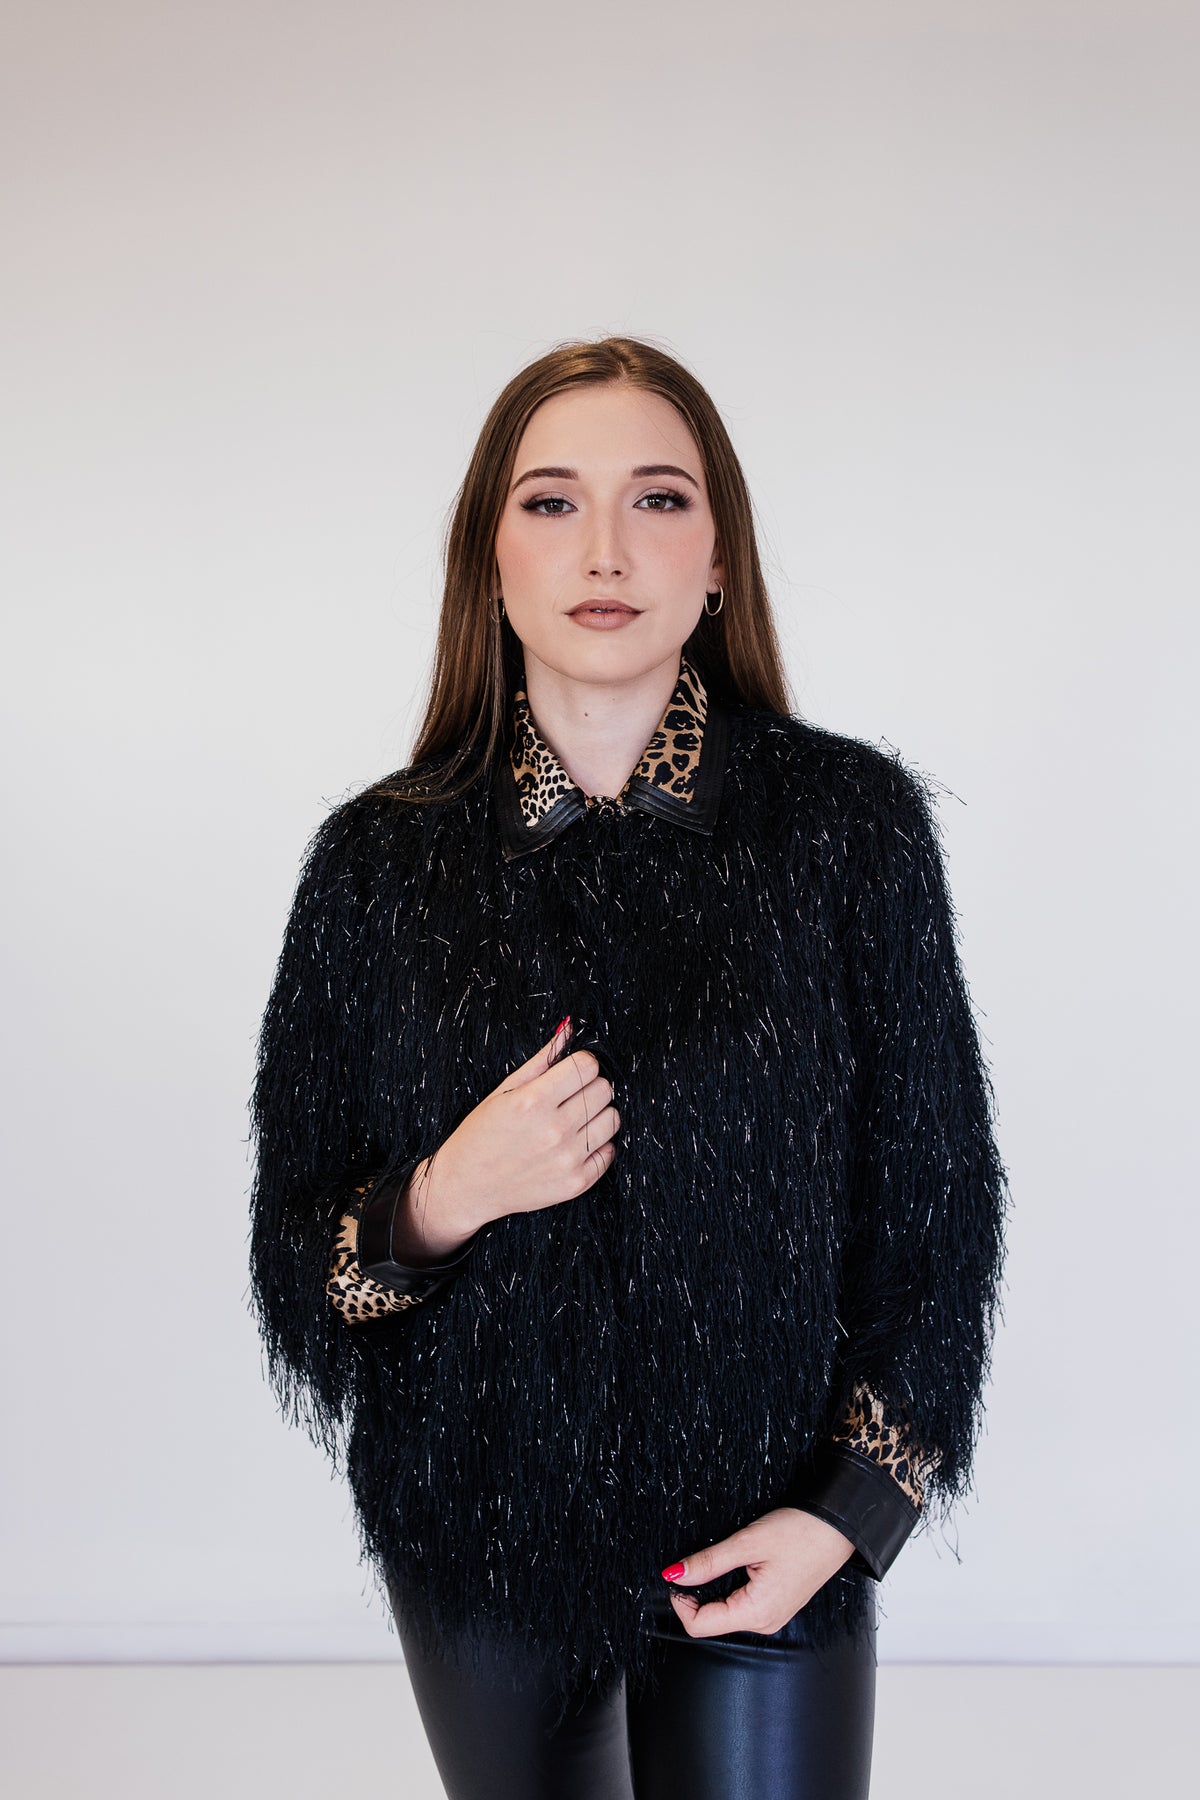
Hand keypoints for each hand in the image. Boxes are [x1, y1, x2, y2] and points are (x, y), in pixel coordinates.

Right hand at [399, 1018, 619, 1254]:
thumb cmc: (481, 1134)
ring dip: (598, 1114)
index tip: (571, 1072)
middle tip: (570, 1096)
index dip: (581, 1064)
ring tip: (574, 1119)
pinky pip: (609, 1152)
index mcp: (533, 1101)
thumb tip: (570, 1029)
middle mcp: (554, 1130)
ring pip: (613, 1119)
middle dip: (590, 1087)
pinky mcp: (576, 1183)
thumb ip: (541, 1060)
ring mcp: (567, 1159)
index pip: (587, 1066)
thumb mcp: (504, 1091)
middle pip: (604, 1089)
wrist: (467, 1186)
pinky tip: (576, 1144)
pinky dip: (598, 1145)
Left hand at [660, 1508, 856, 1637]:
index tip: (676, 1575)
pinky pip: (742, 1605)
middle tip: (701, 1559)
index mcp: (756, 1613)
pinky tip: (741, 1564)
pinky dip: (731, 1587)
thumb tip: (674, 1575)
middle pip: (711, 1621)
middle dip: (697, 1593)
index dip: (680, 1601)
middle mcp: (764, 1623)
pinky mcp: (776, 1605)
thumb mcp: (748, 1542)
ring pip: (726, 1612)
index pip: (700, 1626)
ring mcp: (772, 1616)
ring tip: (727, 1558)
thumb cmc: (800, 1533)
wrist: (838, 1527)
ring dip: (715, 1589)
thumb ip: (709, 1562)